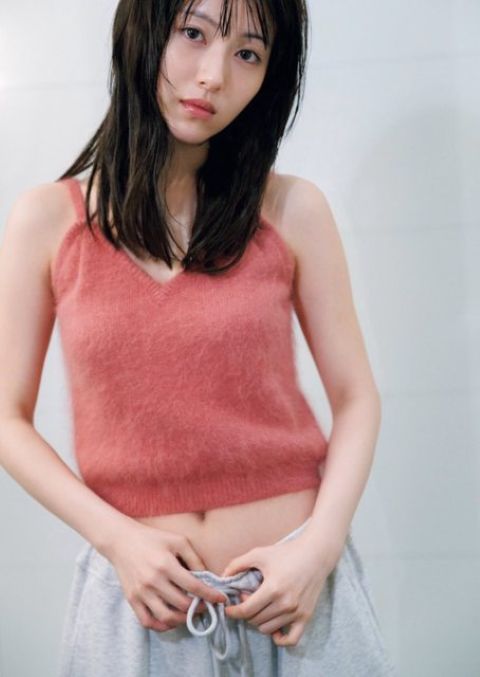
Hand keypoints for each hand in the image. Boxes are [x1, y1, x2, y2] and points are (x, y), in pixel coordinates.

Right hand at [104, 521, 225, 632]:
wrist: (122, 541)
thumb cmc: (153, 538)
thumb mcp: (178, 541)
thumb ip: (194, 558)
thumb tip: (208, 576)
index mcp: (166, 564)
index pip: (194, 586)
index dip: (210, 595)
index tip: (221, 599)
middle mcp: (153, 581)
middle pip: (182, 604)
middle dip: (199, 608)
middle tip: (205, 605)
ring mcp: (141, 593)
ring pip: (166, 617)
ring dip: (182, 620)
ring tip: (189, 613)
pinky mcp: (132, 599)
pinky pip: (147, 621)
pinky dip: (161, 626)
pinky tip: (171, 619)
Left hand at [219, 528, 341, 646]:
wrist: (315, 554)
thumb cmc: (287, 553)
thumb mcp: (259, 554)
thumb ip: (238, 564)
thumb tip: (223, 576)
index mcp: (273, 589)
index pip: (246, 611)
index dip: (233, 611)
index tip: (228, 607)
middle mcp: (285, 604)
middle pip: (255, 620)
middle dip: (246, 612)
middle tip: (247, 598)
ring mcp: (297, 612)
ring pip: (268, 629)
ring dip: (259, 621)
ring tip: (260, 606)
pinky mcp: (306, 616)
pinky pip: (291, 640)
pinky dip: (280, 639)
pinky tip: (274, 630)